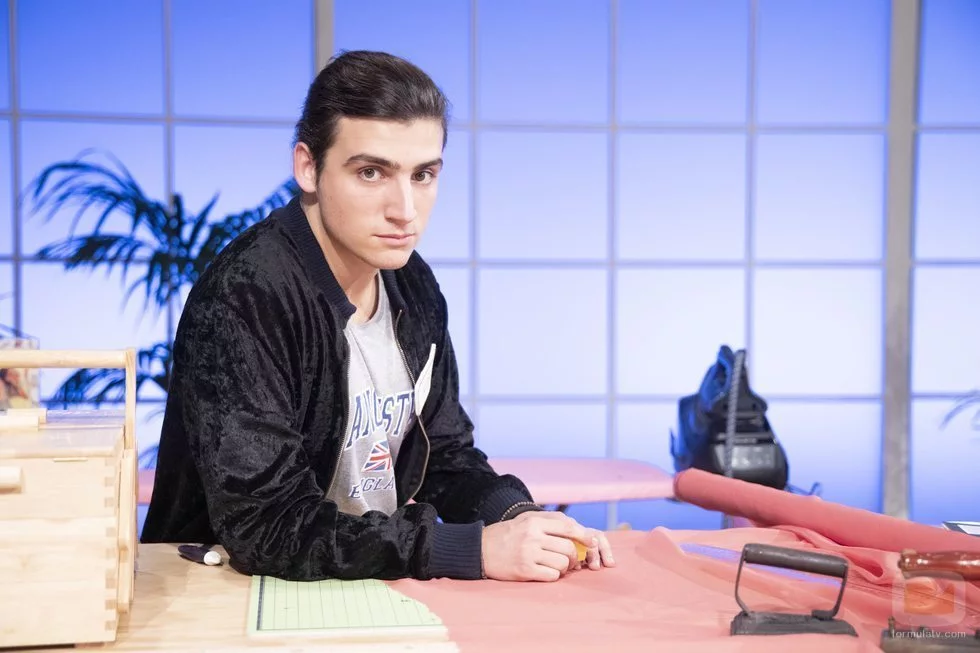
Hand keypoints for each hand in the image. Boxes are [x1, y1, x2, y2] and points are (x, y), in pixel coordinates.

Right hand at [481, 511, 614, 581]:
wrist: (480, 550)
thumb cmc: (506, 534)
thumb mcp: (525, 520)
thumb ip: (548, 521)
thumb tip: (576, 528)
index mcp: (534, 521)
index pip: (567, 527)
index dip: (583, 535)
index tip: (592, 541)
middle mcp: (532, 537)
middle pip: (568, 547)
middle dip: (575, 556)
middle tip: (572, 560)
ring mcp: (528, 554)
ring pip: (562, 563)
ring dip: (565, 567)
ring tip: (558, 566)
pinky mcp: (524, 571)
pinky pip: (551, 576)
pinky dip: (554, 576)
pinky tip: (548, 573)